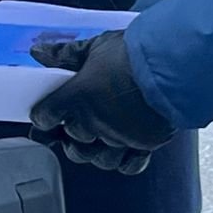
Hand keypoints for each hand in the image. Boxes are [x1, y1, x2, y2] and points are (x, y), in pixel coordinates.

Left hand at [29, 30, 173, 173]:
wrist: (174, 63)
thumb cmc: (133, 53)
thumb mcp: (95, 46)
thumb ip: (65, 53)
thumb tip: (39, 53)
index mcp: (77, 97)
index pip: (47, 116)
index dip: (43, 118)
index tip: (44, 116)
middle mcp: (96, 121)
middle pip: (72, 139)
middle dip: (69, 133)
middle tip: (71, 124)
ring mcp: (120, 137)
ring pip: (97, 157)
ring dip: (92, 151)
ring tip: (94, 139)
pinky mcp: (144, 144)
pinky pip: (128, 165)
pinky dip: (122, 162)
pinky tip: (121, 151)